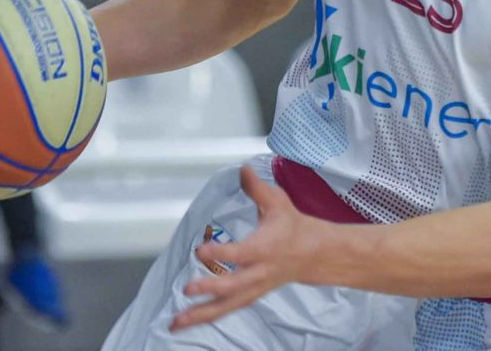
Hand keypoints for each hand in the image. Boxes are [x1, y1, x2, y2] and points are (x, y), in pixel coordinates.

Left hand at [173, 166, 323, 330]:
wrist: (314, 255)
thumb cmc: (292, 225)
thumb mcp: (277, 202)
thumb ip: (257, 188)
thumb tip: (242, 168)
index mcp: (265, 248)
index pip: (241, 253)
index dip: (221, 254)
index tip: (199, 252)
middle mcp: (259, 273)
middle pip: (234, 287)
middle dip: (210, 289)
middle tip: (187, 289)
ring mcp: (255, 289)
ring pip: (228, 306)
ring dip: (201, 315)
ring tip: (176, 323)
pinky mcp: (250, 296)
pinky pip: (227, 310)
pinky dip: (207, 317)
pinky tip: (186, 322)